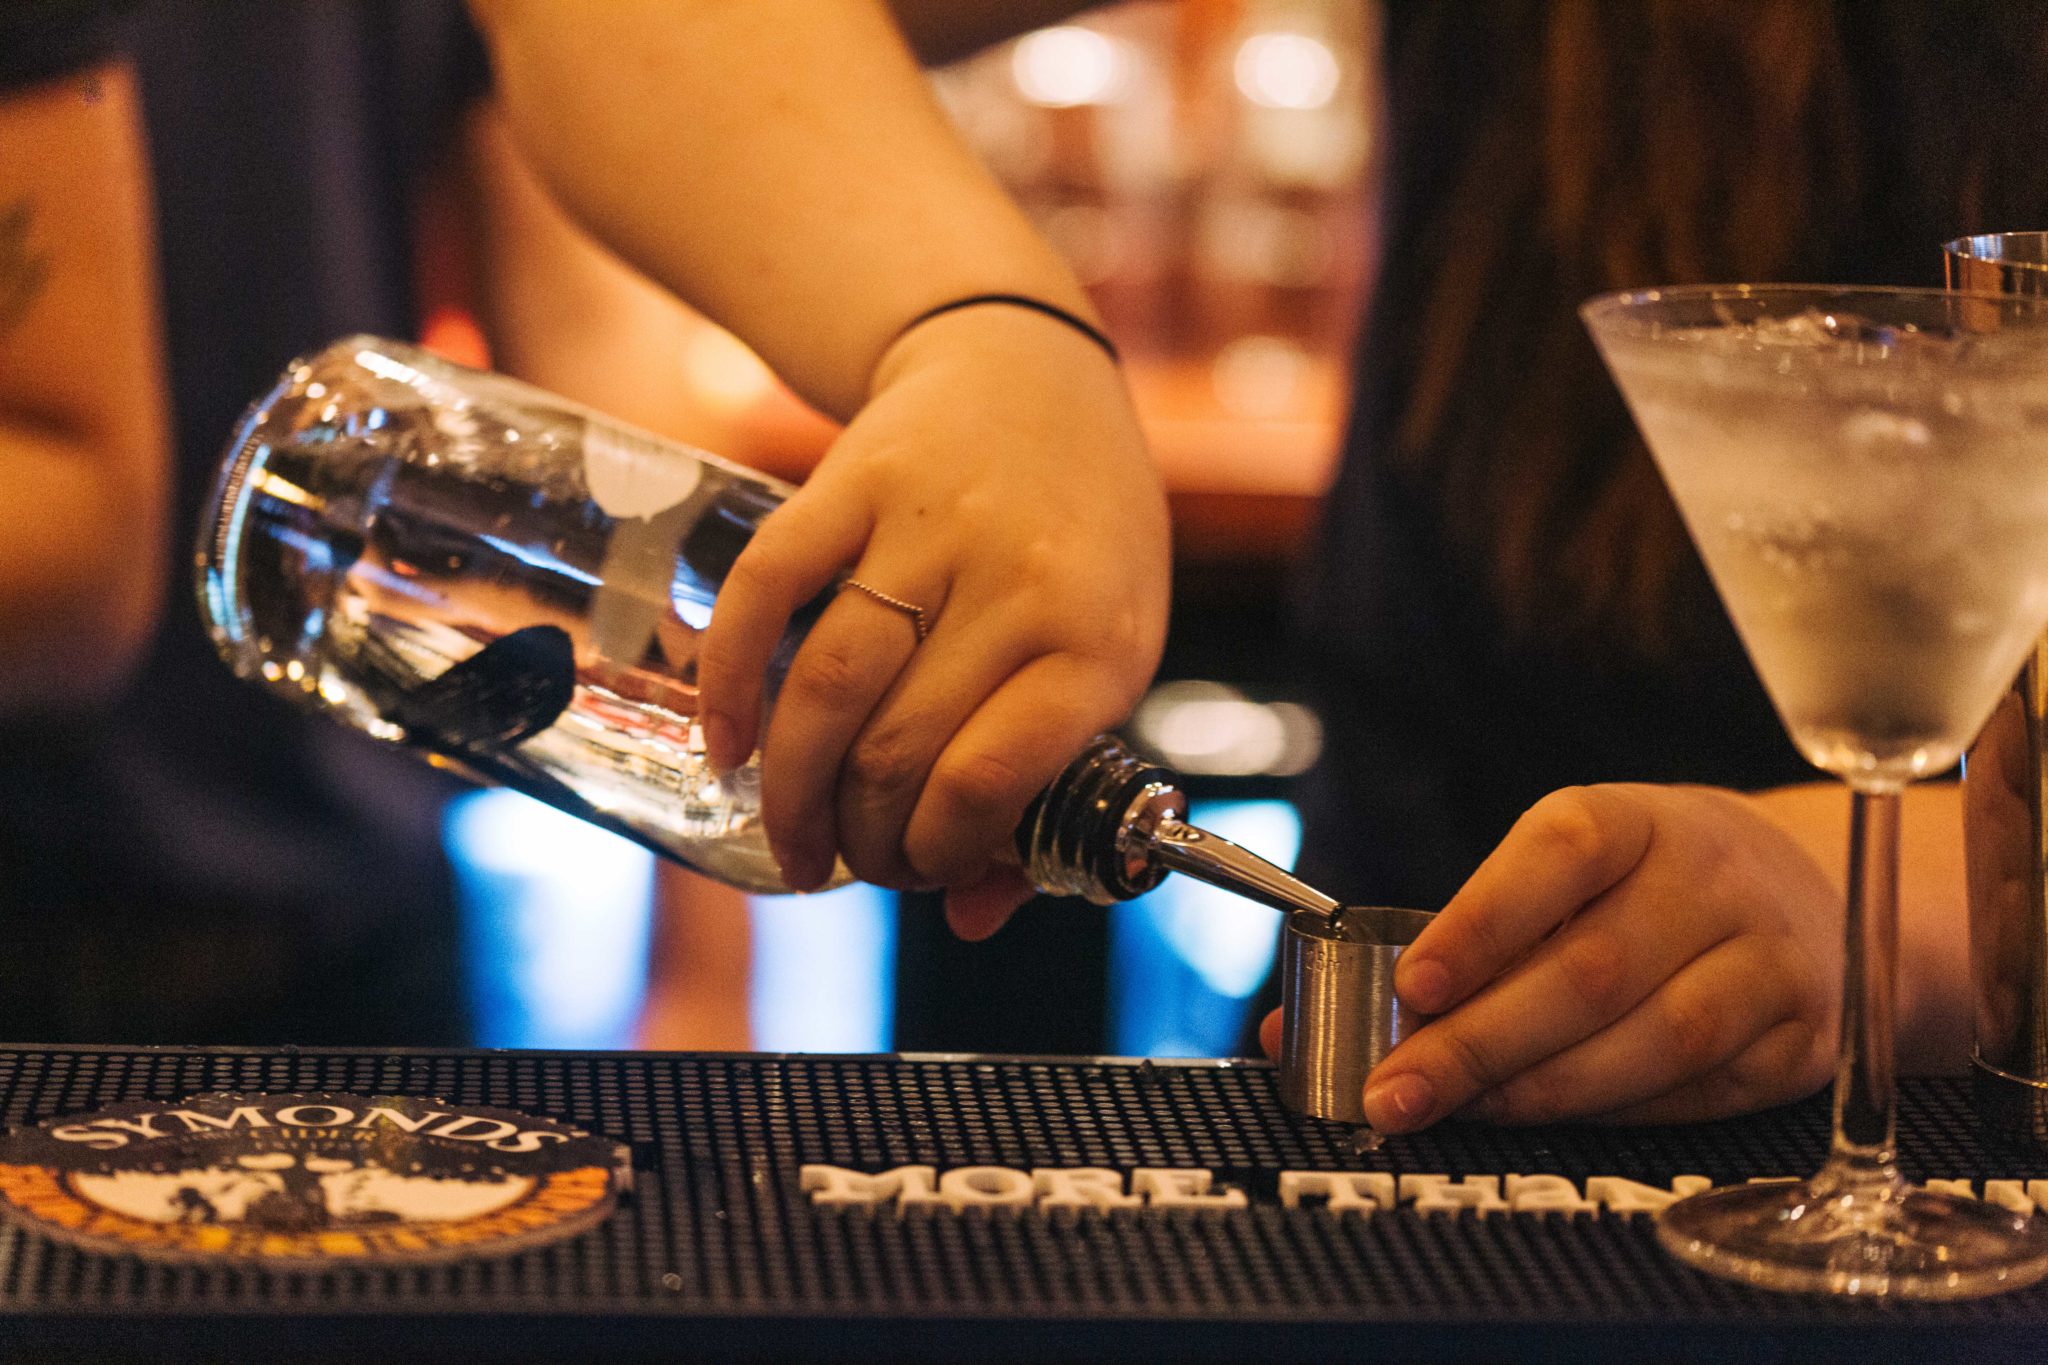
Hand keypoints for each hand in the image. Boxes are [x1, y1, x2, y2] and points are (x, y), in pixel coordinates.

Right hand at [697, 305, 1169, 928]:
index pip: (988, 782)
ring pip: (828, 688)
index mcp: (1094, 642)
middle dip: (855, 838)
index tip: (915, 875)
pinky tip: (725, 743)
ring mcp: (929, 527)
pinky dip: (732, 680)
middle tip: (841, 860)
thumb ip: (1050, 787)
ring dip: (789, 786)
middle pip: (897, 750)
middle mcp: (1017, 583)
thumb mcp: (1109, 651)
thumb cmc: (1082, 538)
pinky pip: (767, 591)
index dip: (933, 854)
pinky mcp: (852, 481)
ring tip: (786, 830)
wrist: (1031, 372)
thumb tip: (972, 917)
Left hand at [1263, 784, 1843, 1129]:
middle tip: (1393, 1092)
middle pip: (1590, 970)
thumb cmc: (1641, 888)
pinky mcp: (1803, 1037)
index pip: (1557, 855)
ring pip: (1653, 1039)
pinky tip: (1544, 1120)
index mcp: (1633, 819)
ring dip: (1539, 1090)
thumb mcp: (1557, 876)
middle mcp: (1710, 877)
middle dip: (1477, 1043)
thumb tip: (1288, 1026)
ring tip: (1455, 1112)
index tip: (1409, 986)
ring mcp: (1767, 957)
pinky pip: (1697, 1091)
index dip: (1481, 923)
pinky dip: (1611, 1114)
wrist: (1807, 896)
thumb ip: (1442, 945)